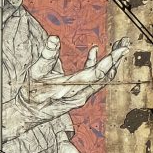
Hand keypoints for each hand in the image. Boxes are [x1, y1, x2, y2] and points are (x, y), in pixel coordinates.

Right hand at [12, 39, 127, 124]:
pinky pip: (94, 82)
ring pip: (102, 80)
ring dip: (111, 63)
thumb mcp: (34, 72)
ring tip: (118, 46)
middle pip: (104, 77)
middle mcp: (79, 95)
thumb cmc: (30, 92)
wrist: (27, 113)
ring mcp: (81, 97)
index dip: (110, 60)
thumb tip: (54, 38)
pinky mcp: (80, 96)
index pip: (96, 74)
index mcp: (69, 88)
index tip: (121, 49)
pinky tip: (94, 52)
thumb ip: (46, 56)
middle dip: (116, 59)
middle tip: (125, 43)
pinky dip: (97, 66)